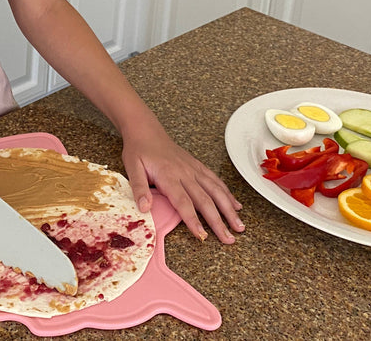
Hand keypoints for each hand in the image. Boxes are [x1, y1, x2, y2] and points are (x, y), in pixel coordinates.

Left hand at [121, 122, 243, 243]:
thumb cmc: (138, 150)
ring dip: (229, 209)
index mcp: (168, 176)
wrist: (146, 130)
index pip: (183, 203)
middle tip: (229, 239)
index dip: (193, 221)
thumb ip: (139, 189)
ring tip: (239, 226)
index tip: (203, 236)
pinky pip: (215, 180)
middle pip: (205, 200)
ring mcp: (193, 169)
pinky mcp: (197, 165)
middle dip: (219, 221)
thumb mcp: (132, 168)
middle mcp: (185, 173)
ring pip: (216, 191)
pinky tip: (236, 205)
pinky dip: (227, 193)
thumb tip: (144, 208)